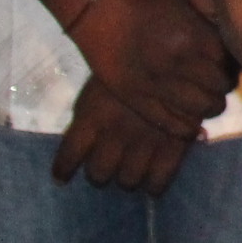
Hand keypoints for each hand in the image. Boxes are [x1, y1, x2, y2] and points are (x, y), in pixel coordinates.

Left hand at [50, 73, 198, 192]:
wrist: (180, 55)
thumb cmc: (134, 65)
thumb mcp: (104, 84)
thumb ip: (90, 115)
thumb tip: (78, 149)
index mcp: (92, 117)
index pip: (69, 156)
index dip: (63, 170)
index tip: (61, 177)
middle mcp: (114, 135)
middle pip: (99, 174)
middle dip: (101, 172)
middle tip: (107, 166)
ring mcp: (145, 143)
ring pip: (127, 181)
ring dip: (127, 178)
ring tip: (131, 171)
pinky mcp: (173, 147)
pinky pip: (158, 181)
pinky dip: (154, 187)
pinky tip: (153, 185)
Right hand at [67, 0, 237, 133]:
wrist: (93, 3)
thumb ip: (216, 6)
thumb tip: (237, 30)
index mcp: (192, 36)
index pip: (230, 63)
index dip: (234, 64)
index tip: (229, 62)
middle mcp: (175, 63)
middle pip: (219, 88)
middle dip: (223, 85)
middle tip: (218, 80)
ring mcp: (153, 83)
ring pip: (199, 110)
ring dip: (210, 106)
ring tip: (208, 99)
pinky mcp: (133, 96)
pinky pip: (168, 123)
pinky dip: (187, 128)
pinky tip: (193, 125)